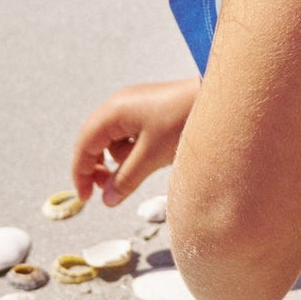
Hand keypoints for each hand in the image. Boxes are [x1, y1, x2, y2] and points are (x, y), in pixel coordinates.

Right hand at [71, 77, 200, 207]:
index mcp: (113, 112)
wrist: (218, 100)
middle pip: (94, 141)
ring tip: (146, 164)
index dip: (82, 174)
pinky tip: (155, 154)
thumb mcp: (152, 156)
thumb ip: (126, 179)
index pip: (84, 146)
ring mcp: (132, 105)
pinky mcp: (147, 110)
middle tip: (110, 190)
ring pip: (114, 141)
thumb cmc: (184, 119)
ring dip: (122, 159)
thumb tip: (107, 199)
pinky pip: (130, 135)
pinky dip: (135, 150)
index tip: (86, 198)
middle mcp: (118, 105)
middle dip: (100, 167)